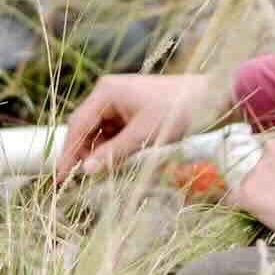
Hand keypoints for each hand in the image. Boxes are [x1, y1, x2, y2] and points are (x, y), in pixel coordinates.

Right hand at [53, 72, 230, 176]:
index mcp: (107, 92)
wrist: (214, 97)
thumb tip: (86, 170)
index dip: (68, 153)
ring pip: (100, 132)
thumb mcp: (145, 135)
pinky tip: (114, 163)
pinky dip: (112, 148)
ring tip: (97, 175)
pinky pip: (114, 132)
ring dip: (98, 152)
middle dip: (81, 153)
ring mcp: (121, 101)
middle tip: (74, 182)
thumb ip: (114, 153)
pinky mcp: (133, 111)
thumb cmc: (179, 111)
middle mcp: (109, 94)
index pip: (78, 125)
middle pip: (85, 128)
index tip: (60, 177)